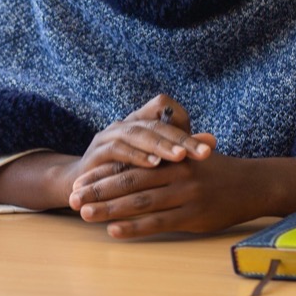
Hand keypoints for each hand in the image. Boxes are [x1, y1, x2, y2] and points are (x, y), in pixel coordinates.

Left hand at [69, 152, 295, 238]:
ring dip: (109, 209)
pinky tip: (114, 231)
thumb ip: (162, 159)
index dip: (102, 173)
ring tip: (83, 214)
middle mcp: (175, 174)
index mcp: (170, 158)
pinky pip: (158, 223)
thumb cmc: (215, 172)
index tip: (79, 180)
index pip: (130, 164)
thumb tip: (129, 162)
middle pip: (129, 181)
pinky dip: (134, 227)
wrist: (253, 184)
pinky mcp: (193, 216)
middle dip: (97, 190)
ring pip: (139, 202)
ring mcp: (184, 195)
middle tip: (72, 197)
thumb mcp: (189, 156)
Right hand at [70, 94, 213, 176]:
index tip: (210, 144)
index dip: (185, 121)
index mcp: (140, 122)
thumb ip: (179, 150)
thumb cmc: (123, 173)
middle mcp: (125, 124)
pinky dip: (135, 156)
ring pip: (138, 134)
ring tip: (181, 156)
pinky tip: (152, 165)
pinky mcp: (96, 152)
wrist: (81, 187)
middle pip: (156, 124)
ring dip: (160, 145)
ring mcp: (109, 136)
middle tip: (205, 152)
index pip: (164, 108)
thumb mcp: (153, 161)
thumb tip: (214, 141)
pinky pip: (117, 150)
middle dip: (182, 139)